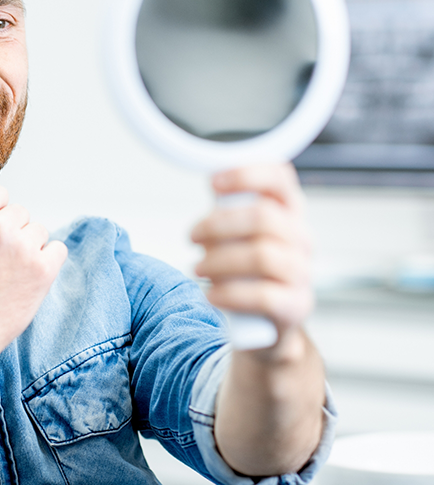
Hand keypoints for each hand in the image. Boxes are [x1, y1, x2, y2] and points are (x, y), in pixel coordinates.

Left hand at [191, 163, 312, 340]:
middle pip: (264, 217)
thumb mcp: (239, 232)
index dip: (246, 174)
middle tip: (193, 236)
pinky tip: (211, 294)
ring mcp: (302, 272)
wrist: (265, 321)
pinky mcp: (296, 305)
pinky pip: (263, 296)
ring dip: (219, 260)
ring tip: (198, 268)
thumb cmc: (247, 266)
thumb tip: (212, 181)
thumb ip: (229, 207)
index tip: (213, 182)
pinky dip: (229, 294)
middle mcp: (301, 237)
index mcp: (288, 211)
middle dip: (218, 225)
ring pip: (262, 255)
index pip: (280, 178)